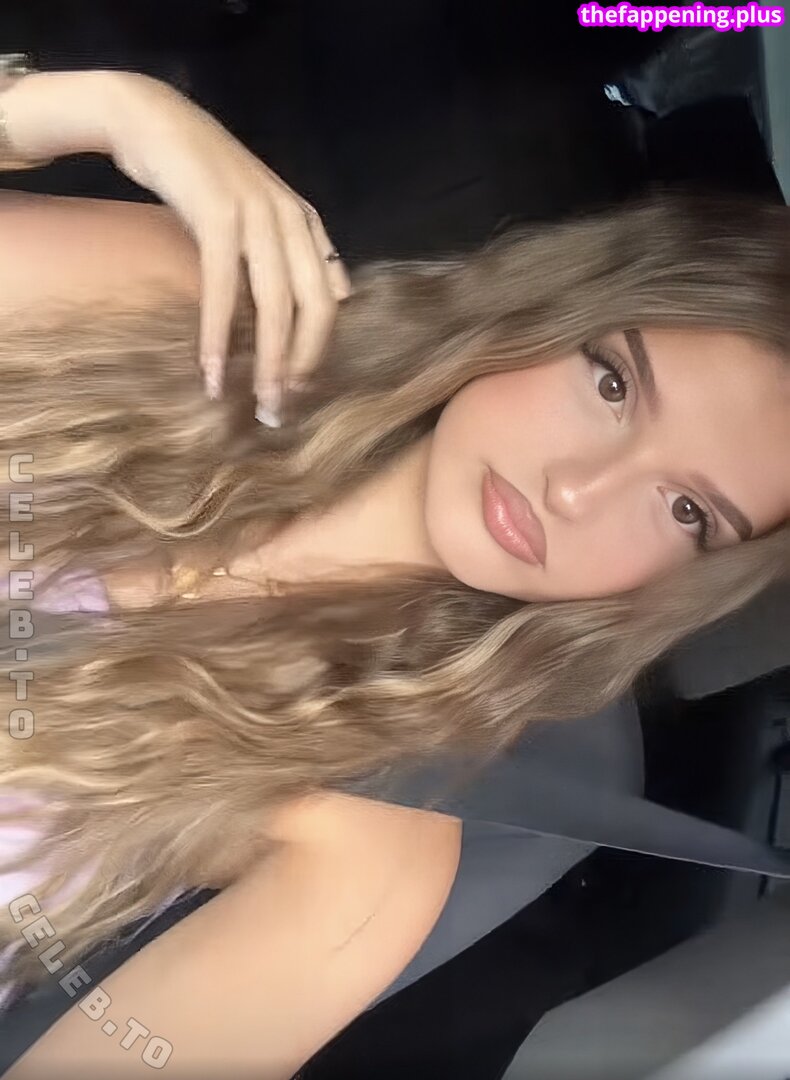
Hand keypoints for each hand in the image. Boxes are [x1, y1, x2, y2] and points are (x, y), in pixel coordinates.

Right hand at [104, 73, 350, 423]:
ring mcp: (257, 216)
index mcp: (306, 226)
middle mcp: (291, 221)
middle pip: (313, 310)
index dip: (318, 353)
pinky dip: (218, 334)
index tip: (300, 393)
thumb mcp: (263, 215)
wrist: (155, 121)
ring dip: (267, 362)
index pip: (329, 303)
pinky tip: (212, 371)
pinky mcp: (218, 215)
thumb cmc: (206, 178)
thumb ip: (298, 253)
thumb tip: (339, 295)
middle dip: (300, 367)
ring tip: (258, 403)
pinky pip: (223, 288)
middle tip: (281, 410)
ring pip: (275, 305)